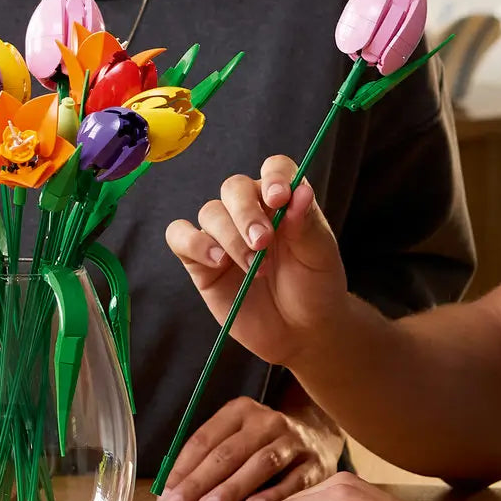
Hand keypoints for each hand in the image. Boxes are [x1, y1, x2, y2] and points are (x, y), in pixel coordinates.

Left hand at [157, 396, 343, 500]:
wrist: (319, 436)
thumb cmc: (263, 443)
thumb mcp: (237, 436)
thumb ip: (208, 458)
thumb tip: (169, 491)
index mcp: (242, 410)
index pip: (206, 438)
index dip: (183, 467)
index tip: (165, 494)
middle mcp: (268, 421)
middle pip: (228, 451)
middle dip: (198, 480)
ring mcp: (294, 442)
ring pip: (259, 463)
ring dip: (231, 486)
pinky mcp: (316, 465)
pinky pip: (293, 481)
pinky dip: (273, 495)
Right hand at [165, 155, 347, 368]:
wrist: (301, 331)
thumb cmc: (315, 286)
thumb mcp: (320, 255)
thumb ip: (306, 223)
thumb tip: (300, 190)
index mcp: (282, 200)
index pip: (274, 169)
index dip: (274, 177)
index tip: (280, 198)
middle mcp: (250, 210)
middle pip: (234, 188)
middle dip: (246, 213)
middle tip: (263, 243)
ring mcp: (223, 234)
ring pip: (210, 212)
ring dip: (230, 237)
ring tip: (254, 268)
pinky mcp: (200, 260)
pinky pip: (180, 236)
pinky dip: (193, 243)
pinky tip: (217, 261)